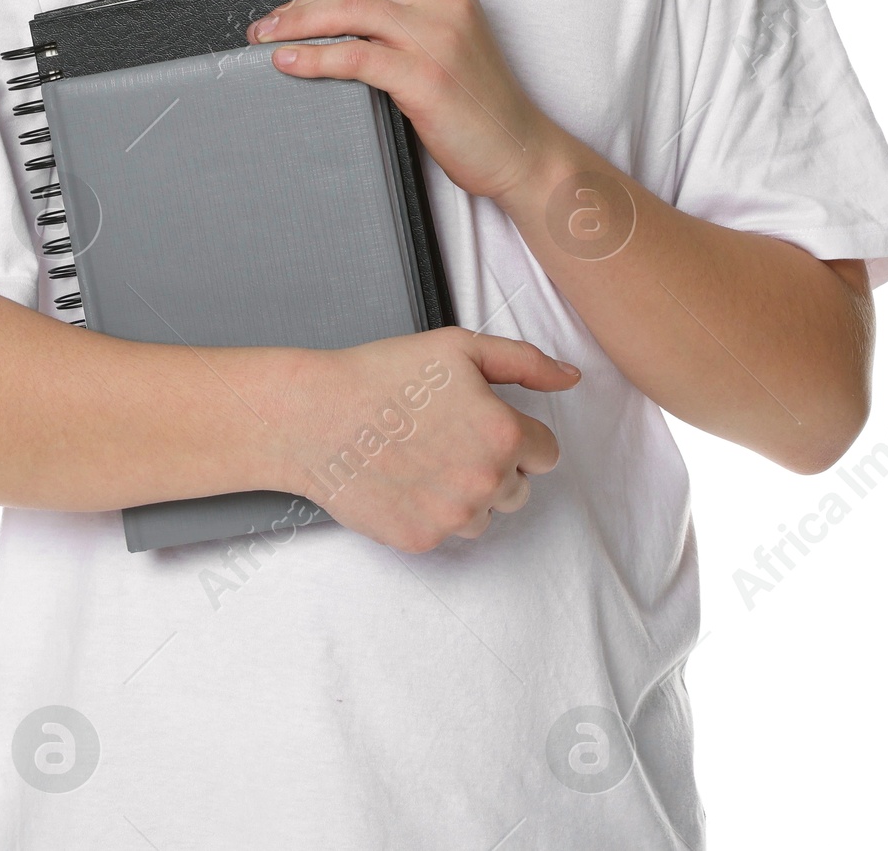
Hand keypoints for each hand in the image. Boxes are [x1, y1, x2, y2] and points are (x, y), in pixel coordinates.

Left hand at [247, 0, 559, 208]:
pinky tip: (289, 62)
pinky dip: (312, 56)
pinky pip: (353, 55)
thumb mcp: (445, 37)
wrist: (519, 148)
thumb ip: (401, 15)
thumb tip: (330, 15)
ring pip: (348, 8)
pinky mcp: (424, 77)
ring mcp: (436, 36)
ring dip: (296, 23)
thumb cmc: (478, 99)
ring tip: (266, 38)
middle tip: (266, 21)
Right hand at [274, 327, 579, 552]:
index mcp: (503, 434)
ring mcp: (453, 517)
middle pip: (518, 488)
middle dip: (494, 465)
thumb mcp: (459, 348)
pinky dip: (431, 511)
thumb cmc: (383, 375)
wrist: (316, 416)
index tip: (481, 423)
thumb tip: (570, 378)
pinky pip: (447, 533)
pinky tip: (403, 479)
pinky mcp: (422, 540)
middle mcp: (486, 482)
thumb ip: (525, 362)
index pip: (546, 453)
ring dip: (466, 493)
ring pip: (485, 515)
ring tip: (422, 458)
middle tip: (445, 436)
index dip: (515, 434)